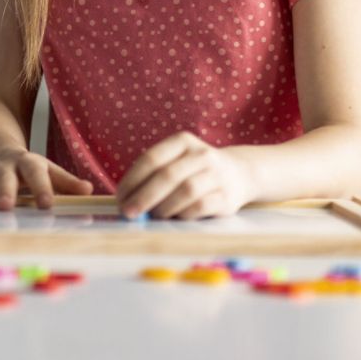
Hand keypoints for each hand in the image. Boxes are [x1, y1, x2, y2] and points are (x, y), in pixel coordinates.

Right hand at [0, 148, 93, 209]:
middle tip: (8, 205)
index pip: (37, 173)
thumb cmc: (24, 165)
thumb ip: (65, 182)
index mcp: (28, 164)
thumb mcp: (44, 168)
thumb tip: (89, 191)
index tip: (47, 204)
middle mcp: (7, 166)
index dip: (42, 187)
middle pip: (7, 177)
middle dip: (6, 190)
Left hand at [116, 132, 254, 219]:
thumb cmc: (195, 170)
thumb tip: (127, 200)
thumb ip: (154, 175)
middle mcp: (201, 154)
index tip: (120, 197)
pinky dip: (182, 214)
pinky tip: (175, 217)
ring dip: (163, 207)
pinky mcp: (227, 197)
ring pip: (184, 191)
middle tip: (129, 212)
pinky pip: (200, 206)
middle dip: (143, 196)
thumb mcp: (176, 161)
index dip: (132, 179)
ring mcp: (217, 174)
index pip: (151, 158)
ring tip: (153, 216)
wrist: (240, 174)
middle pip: (167, 175)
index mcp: (182, 141)